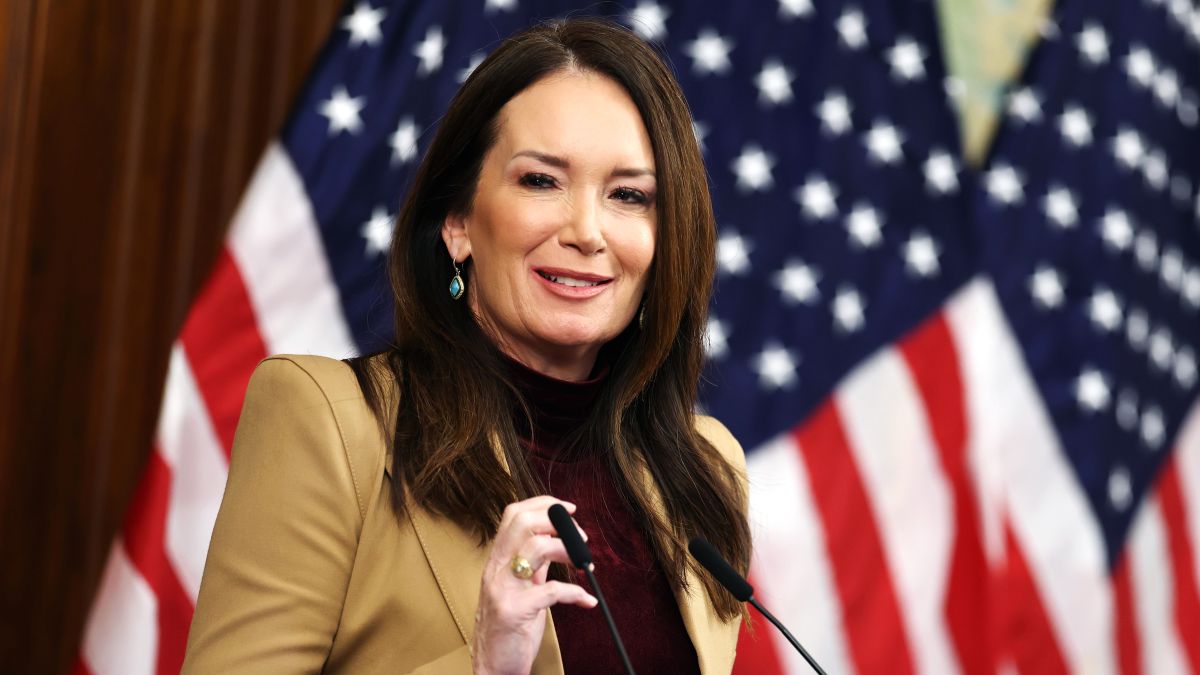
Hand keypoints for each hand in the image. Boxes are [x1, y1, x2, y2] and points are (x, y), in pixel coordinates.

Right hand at [471, 496, 596, 674]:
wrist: (493, 666)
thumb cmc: (509, 627)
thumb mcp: (520, 587)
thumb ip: (534, 563)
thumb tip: (556, 540)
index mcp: (498, 560)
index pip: (514, 514)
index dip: (543, 504)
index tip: (569, 509)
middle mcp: (496, 569)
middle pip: (522, 522)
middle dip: (557, 521)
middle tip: (580, 537)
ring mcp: (502, 589)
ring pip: (536, 548)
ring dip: (568, 549)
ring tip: (584, 563)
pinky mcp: (513, 612)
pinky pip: (551, 591)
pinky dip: (575, 592)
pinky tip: (586, 600)